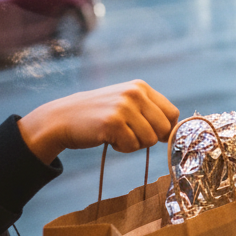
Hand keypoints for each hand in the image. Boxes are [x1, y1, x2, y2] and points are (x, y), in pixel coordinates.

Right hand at [18, 80, 178, 163]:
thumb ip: (149, 111)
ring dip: (134, 144)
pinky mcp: (113, 122)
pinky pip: (132, 146)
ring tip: (117, 134)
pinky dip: (121, 148)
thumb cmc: (98, 114)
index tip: (150, 133)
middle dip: (149, 138)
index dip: (165, 129)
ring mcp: (123, 107)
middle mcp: (134, 93)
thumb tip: (173, 131)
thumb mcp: (126, 102)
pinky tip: (107, 138)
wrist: (62, 118)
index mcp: (141, 87)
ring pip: (149, 140)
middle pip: (163, 129)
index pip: (172, 113)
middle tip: (130, 135)